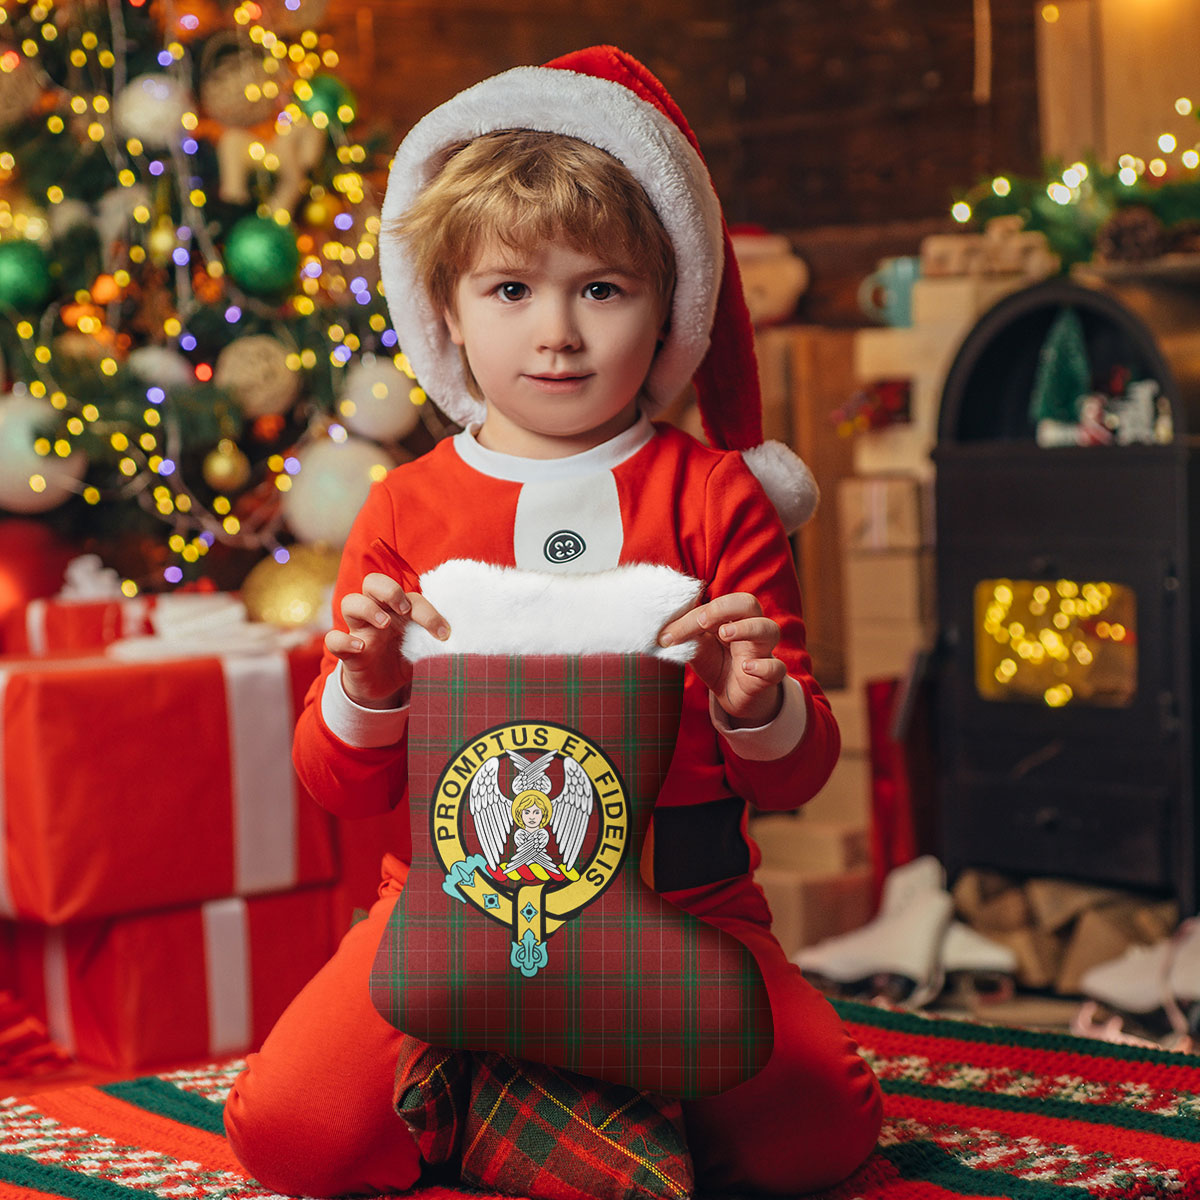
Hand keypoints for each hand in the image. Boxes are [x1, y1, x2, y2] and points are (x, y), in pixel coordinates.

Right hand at [324, 572, 448, 708]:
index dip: (428, 612)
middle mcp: (377, 614)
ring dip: (368, 608)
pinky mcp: (347, 652)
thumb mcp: (424, 649)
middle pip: (373, 582)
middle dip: (389, 590)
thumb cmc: (405, 659)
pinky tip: (361, 648)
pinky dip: (343, 640)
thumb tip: (461, 642)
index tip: (443, 634)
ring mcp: (359, 631)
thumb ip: (436, 642)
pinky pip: (333, 639)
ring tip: (385, 624)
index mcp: (398, 610)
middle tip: (404, 609)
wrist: (384, 688)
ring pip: (350, 602)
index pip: (410, 596)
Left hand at [658, 592, 785, 726]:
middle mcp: (750, 628)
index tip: (667, 636)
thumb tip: (661, 632)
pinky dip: (764, 666)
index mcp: (731, 617)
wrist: (734, 696)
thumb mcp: (697, 649)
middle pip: (749, 604)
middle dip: (724, 608)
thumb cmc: (717, 663)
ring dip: (747, 628)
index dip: (692, 617)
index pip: (716, 605)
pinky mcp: (769, 676)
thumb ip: (685, 637)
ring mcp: (762, 651)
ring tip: (725, 634)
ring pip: (769, 629)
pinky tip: (746, 667)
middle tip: (702, 622)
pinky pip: (776, 668)